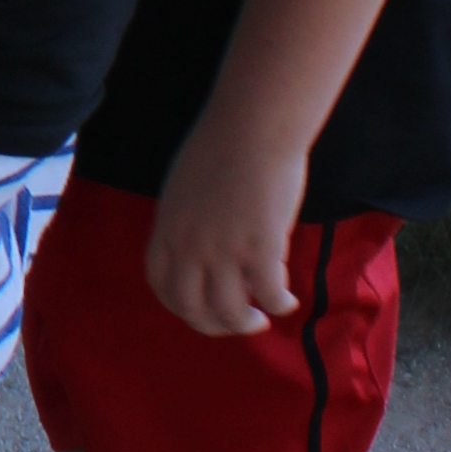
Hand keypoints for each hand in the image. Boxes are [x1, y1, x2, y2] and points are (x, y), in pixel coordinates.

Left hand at [144, 112, 310, 333]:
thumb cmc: (221, 146)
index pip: (162, 286)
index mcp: (167, 229)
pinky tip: (288, 300)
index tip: (202, 312)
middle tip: (238, 322)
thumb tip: (198, 249)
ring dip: (246, 323)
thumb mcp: (183, 189)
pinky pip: (270, 293)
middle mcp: (190, 246)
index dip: (182, 308)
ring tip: (263, 317)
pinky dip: (280, 304)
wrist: (251, 126)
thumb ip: (185, 223)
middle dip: (215, 325)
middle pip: (193, 309)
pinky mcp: (261, 247)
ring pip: (231, 310)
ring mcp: (225, 249)